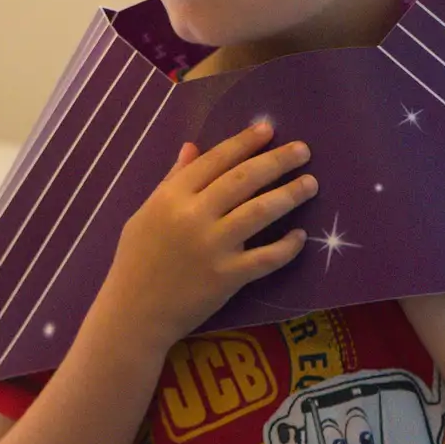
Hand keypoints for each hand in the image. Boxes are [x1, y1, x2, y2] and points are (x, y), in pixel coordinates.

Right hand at [97, 121, 316, 349]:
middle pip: (244, 179)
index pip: (215, 160)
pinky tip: (300, 235)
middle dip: (278, 161)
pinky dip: (287, 246)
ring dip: (290, 195)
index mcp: (171, 197)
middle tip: (303, 150)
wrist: (134, 314)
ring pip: (260, 212)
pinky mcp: (227, 278)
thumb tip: (193, 147)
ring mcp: (212, 247)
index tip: (268, 129)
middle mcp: (193, 216)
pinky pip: (266, 257)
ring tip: (310, 184)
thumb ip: (172, 180)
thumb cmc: (136, 261)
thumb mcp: (146, 213)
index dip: (244, 142)